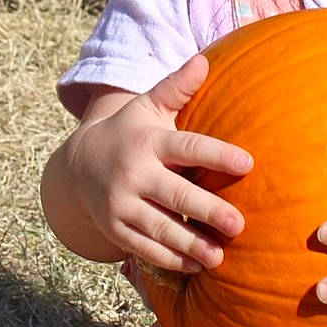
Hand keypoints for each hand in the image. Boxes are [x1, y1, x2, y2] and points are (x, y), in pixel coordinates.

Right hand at [60, 56, 252, 273]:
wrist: (77, 165)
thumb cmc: (129, 132)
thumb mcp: (147, 107)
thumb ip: (176, 88)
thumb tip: (204, 60)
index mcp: (148, 141)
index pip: (187, 147)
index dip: (218, 154)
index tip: (248, 163)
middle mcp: (134, 173)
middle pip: (175, 194)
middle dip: (207, 210)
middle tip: (239, 224)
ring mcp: (121, 204)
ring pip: (160, 228)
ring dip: (190, 244)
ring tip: (219, 257)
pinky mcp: (115, 228)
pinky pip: (145, 248)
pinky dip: (171, 259)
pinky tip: (197, 266)